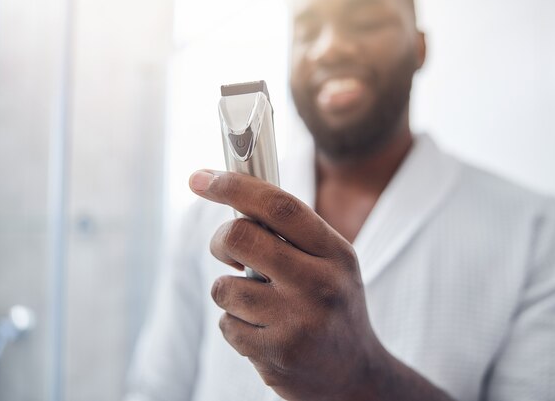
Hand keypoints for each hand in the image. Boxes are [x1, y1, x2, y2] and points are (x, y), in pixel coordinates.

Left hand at [189, 170, 383, 400]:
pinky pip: (226, 324)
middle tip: (226, 251)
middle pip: (241, 238)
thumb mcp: (332, 263)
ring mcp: (298, 322)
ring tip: (258, 304)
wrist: (354, 375)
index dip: (235, 186)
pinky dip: (234, 324)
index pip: (279, 206)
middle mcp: (320, 284)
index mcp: (336, 253)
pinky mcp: (276, 354)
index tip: (201, 179)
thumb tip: (235, 197)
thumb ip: (294, 234)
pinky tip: (262, 332)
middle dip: (220, 240)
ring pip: (224, 287)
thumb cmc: (333, 307)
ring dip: (230, 292)